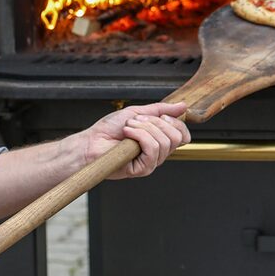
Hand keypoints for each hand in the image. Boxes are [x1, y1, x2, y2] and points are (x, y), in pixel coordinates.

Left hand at [63, 102, 191, 179]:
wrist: (91, 141)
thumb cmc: (109, 130)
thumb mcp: (137, 112)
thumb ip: (160, 109)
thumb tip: (182, 106)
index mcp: (159, 140)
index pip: (182, 134)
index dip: (176, 122)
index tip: (162, 115)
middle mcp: (158, 153)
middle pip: (175, 137)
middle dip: (156, 122)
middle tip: (137, 121)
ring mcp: (151, 162)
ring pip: (164, 142)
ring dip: (144, 128)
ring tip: (128, 128)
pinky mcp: (143, 169)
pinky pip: (152, 149)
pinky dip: (139, 136)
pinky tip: (127, 135)